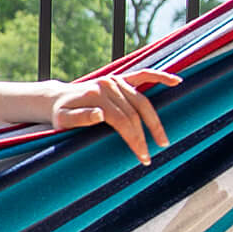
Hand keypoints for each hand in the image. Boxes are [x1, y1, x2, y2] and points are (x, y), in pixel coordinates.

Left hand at [51, 68, 179, 163]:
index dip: (134, 139)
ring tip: (162, 139)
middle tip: (149, 155)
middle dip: (145, 135)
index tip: (142, 156)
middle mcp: (108, 85)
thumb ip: (80, 118)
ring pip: (142, 100)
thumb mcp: (62, 120)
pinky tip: (176, 81)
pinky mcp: (120, 79)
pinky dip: (160, 77)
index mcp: (97, 96)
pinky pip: (143, 75)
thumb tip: (101, 115)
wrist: (56, 99)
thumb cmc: (59, 114)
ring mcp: (115, 81)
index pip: (122, 120)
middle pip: (135, 112)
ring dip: (154, 121)